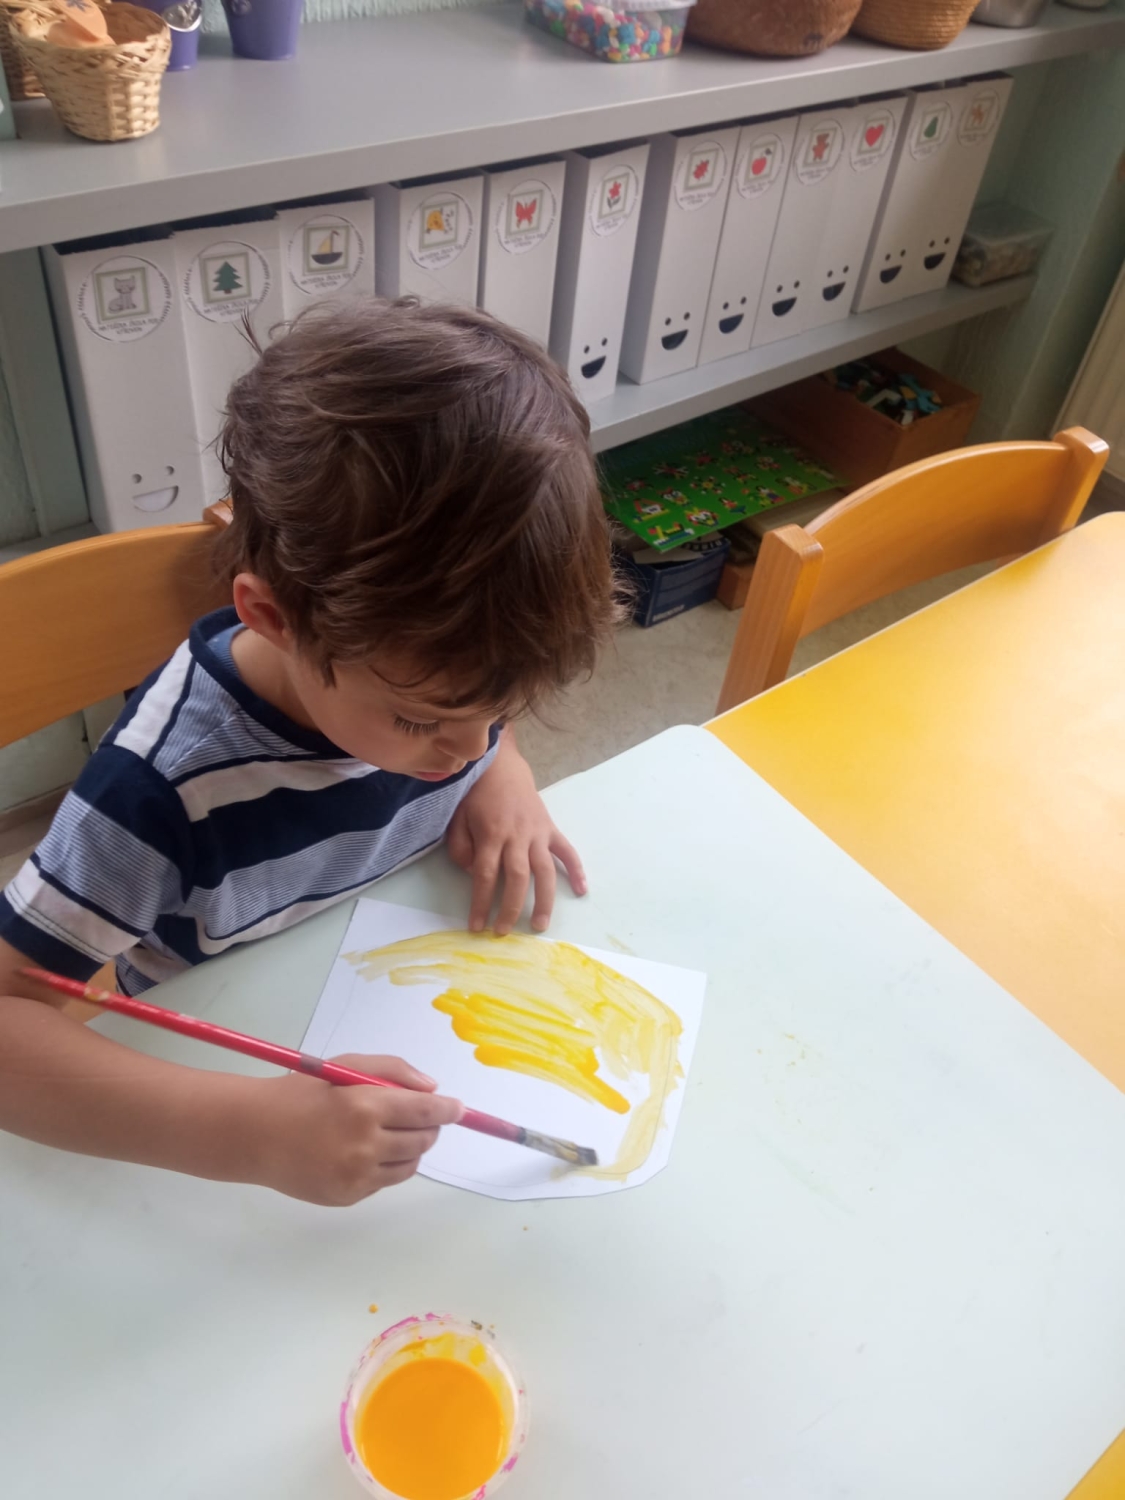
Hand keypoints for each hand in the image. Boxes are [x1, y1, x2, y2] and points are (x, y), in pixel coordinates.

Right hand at [246, 1055, 462, 1206]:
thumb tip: (434, 1091)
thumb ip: (393, 1072)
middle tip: (418, 1117)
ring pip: (409, 1164)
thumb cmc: (302, 1092)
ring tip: (389, 1134)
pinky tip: (362, 1152)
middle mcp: (365, 1144)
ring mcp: (357, 1175)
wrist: (255, 1134)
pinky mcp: (348, 1196)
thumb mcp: (346, 1066)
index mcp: (366, 1105)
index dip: (448, 1110)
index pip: (426, 1111)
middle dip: (428, 1127)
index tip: (459, 1109)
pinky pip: (384, 1181)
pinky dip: (385, 1166)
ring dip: (410, 1148)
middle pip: (423, 1140)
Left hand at [446, 731, 585, 935]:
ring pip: (544, 871)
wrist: (500, 765)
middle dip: (510, 908)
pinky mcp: (550, 828)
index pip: (484, 875)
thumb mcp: (457, 818)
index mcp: (491, 834)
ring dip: (544, 900)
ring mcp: (537, 832)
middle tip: (504, 932)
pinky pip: (567, 851)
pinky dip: (576, 870)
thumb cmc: (474, 794)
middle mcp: (516, 836)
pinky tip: (581, 890)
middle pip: (516, 878)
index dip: (480, 903)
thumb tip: (474, 875)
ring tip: (540, 925)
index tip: (476, 926)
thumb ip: (461, 848)